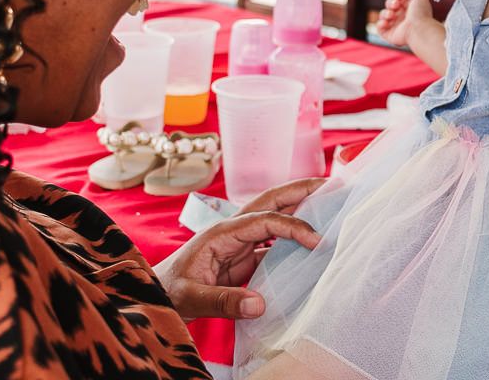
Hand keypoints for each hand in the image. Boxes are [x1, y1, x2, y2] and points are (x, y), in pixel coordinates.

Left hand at [153, 177, 325, 320]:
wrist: (154, 298)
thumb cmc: (167, 293)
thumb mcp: (190, 298)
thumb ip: (224, 301)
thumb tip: (261, 304)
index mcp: (221, 232)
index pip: (265, 220)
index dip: (293, 226)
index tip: (316, 240)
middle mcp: (233, 231)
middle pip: (272, 201)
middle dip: (301, 190)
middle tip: (334, 184)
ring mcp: (239, 243)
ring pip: (276, 218)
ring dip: (302, 209)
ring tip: (332, 204)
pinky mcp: (244, 259)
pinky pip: (274, 245)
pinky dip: (295, 241)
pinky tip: (313, 246)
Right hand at [376, 0, 432, 46]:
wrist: (419, 30)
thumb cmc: (421, 14)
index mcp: (409, 9)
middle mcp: (402, 17)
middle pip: (389, 6)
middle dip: (390, 3)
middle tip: (396, 5)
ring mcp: (395, 26)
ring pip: (383, 15)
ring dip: (385, 13)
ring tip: (392, 15)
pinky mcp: (390, 34)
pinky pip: (379, 28)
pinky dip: (380, 24)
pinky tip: (387, 22)